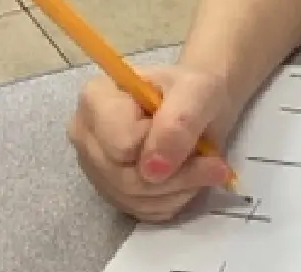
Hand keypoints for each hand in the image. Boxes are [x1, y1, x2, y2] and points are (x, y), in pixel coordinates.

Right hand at [67, 64, 236, 221]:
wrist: (201, 101)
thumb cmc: (196, 88)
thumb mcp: (199, 90)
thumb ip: (178, 122)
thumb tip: (154, 170)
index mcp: (96, 99)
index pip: (121, 145)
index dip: (160, 144)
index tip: (186, 127)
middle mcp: (86, 136)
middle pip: (124, 179)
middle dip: (177, 175)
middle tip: (215, 162)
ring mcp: (96, 167)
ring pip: (133, 200)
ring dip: (179, 190)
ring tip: (207, 167)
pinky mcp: (112, 191)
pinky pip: (141, 212)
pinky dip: (173, 200)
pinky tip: (188, 179)